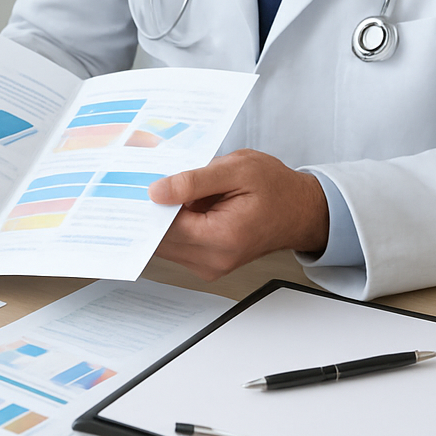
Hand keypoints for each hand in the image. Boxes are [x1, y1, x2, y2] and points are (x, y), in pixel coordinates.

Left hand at [147, 149, 329, 280]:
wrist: (302, 211)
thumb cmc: (276, 188)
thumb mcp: (237, 170)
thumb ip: (194, 181)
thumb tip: (156, 191)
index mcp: (222, 238)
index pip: (165, 227)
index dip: (147, 204)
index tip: (133, 182)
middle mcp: (213, 260)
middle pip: (160, 239)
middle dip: (151, 210)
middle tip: (144, 180)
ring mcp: (210, 265)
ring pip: (165, 244)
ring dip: (162, 217)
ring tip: (169, 187)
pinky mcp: (208, 262)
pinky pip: (177, 245)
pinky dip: (174, 224)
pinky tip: (181, 201)